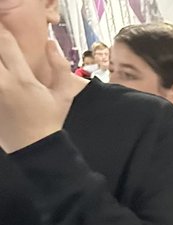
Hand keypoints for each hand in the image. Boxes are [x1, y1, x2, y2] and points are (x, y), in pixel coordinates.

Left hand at [0, 29, 79, 152]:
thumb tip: (50, 43)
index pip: (5, 41)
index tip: (3, 26)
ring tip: (3, 68)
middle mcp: (2, 83)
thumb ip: (60, 67)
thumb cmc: (50, 120)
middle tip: (2, 49)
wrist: (35, 148)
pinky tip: (2, 82)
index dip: (2, 28)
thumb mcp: (64, 96)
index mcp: (23, 79)